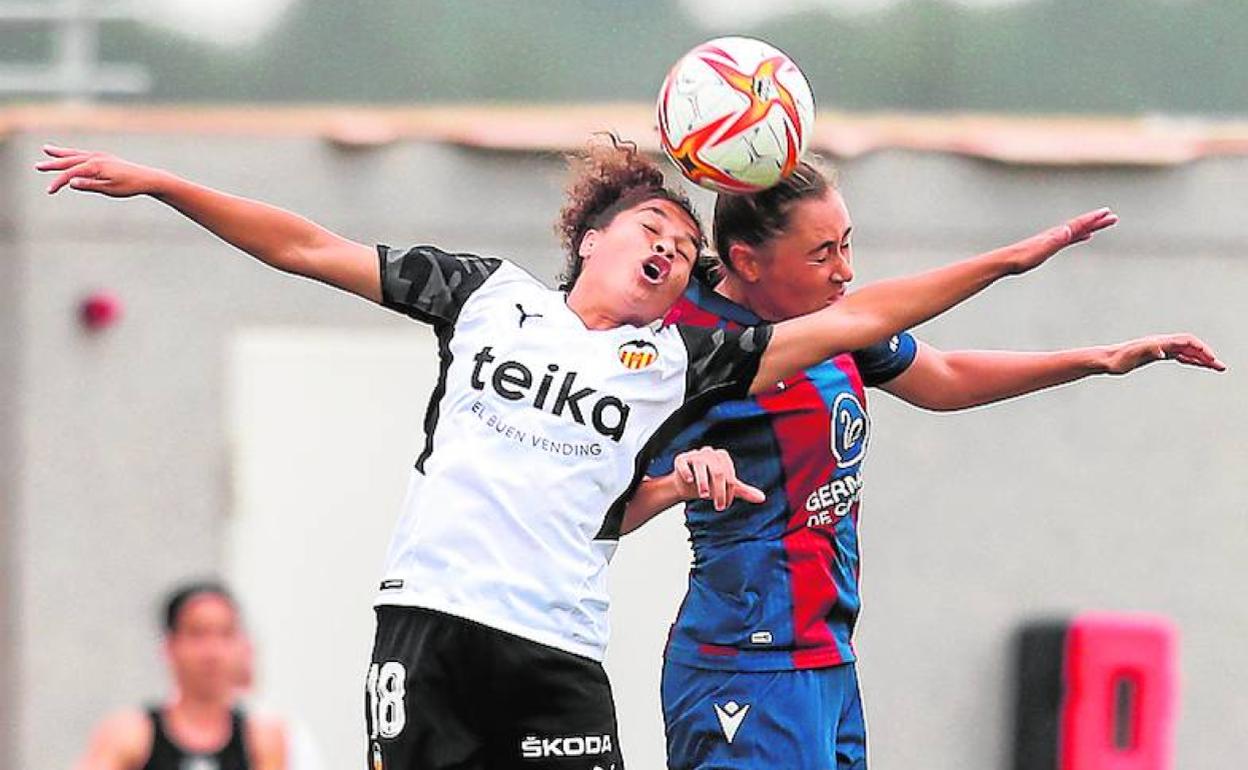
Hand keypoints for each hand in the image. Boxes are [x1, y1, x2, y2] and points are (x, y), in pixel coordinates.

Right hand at [35, 145, 170, 196]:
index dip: (58, 182)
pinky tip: (69, 155)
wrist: (146, 178)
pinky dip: (73, 154)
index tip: (49, 191)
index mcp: (95, 166)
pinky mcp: (104, 157)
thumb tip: (71, 182)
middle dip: (53, 163)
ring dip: (60, 153)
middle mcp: (95, 158)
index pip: (71, 174)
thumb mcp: (109, 189)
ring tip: (46, 150)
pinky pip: (83, 154)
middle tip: (37, 166)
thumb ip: (90, 185)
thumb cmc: (129, 186)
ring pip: (75, 154)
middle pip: (69, 161)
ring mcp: (99, 156)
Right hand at [672, 446, 764, 511]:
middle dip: (719, 491)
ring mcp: (695, 455)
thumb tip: (762, 498)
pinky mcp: (681, 458)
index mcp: (722, 457)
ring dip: (703, 483)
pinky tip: (689, 481)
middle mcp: (709, 453)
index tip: (725, 506)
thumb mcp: (726, 488)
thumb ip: (743, 491)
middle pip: (718, 472)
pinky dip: (686, 472)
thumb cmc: (709, 484)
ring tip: (704, 496)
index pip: (729, 475)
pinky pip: (684, 463)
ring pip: (701, 466)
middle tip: (719, 508)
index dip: (729, 492)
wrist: (686, 486)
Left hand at [1005, 208, 1118, 273]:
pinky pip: (1069, 239)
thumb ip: (1054, 240)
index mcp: (1056, 235)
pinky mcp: (1049, 246)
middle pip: (1080, 226)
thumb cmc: (1023, 257)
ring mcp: (1053, 240)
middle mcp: (1056, 235)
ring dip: (1090, 227)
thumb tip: (1067, 229)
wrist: (1007, 261)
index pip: (1078, 225)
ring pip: (1076, 231)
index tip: (1107, 213)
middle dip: (1096, 222)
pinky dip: (1079, 236)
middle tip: (1113, 217)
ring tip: (1103, 224)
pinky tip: (1084, 237)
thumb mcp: (1041, 249)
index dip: (1092, 219)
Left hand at [1103, 334, 1225, 373]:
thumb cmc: (1118, 359)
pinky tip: (1196, 364)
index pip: (1187, 341)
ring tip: (1215, 367)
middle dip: (1207, 356)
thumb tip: (1162, 351)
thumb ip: (1148, 351)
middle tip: (1220, 367)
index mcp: (1160, 342)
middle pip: (1191, 346)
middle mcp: (1162, 343)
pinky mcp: (1156, 355)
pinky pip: (1179, 356)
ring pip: (1187, 352)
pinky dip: (1190, 360)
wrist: (1106, 360)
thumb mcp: (1132, 356)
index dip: (1201, 349)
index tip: (1211, 360)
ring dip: (1201, 358)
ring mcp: (1161, 348)